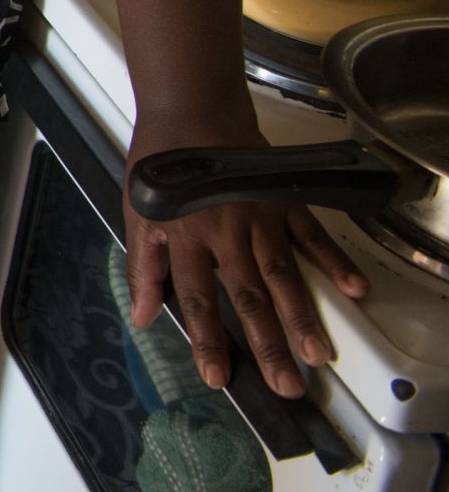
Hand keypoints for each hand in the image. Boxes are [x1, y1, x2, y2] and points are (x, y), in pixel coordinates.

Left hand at [124, 112, 369, 399]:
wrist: (190, 108)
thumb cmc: (160, 162)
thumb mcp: (137, 212)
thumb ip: (143, 267)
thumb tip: (142, 315)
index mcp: (185, 238)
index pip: (197, 300)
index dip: (207, 340)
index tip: (218, 376)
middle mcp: (224, 232)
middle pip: (248, 296)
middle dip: (267, 343)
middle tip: (286, 383)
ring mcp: (258, 216)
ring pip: (283, 275)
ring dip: (301, 316)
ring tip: (318, 353)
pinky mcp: (282, 200)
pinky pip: (312, 235)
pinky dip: (333, 261)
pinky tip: (353, 288)